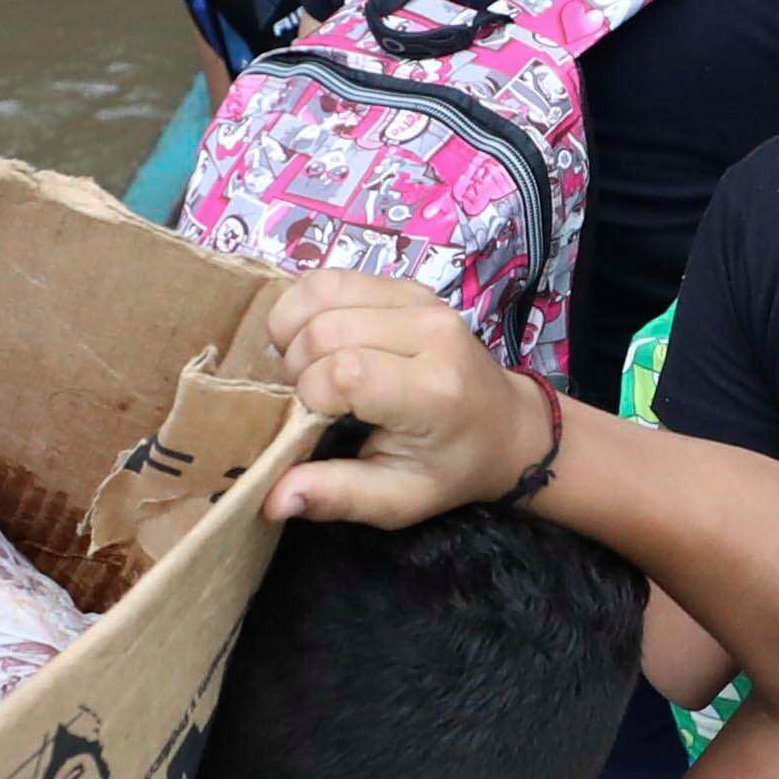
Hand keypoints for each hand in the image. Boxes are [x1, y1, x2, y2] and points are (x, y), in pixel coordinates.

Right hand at [254, 275, 561, 528]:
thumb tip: (273, 500)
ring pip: (321, 292)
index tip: (317, 420)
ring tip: (308, 366)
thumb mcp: (399, 500)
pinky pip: (333, 278)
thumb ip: (337, 497)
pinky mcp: (407, 285)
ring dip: (295, 331)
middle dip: (298, 366)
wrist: (505, 426)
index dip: (311, 395)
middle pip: (325, 329)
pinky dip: (307, 306)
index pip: (344, 371)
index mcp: (434, 390)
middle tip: (310, 397)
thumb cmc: (449, 467)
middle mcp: (431, 332)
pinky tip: (315, 338)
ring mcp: (420, 300)